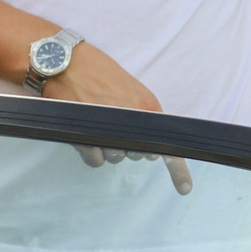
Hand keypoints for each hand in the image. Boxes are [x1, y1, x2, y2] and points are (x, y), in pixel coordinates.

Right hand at [46, 41, 193, 192]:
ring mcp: (107, 130)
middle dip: (128, 145)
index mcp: (148, 106)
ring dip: (106, 147)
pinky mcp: (84, 138)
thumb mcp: (130, 89)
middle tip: (112, 122)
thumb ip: (143, 115)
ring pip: (116, 158)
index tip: (185, 189)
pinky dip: (89, 152)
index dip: (178, 169)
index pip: (167, 143)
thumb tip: (150, 148)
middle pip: (138, 154)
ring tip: (95, 121)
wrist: (64, 62)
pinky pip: (95, 161)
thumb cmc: (99, 74)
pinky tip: (84, 133)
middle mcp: (132, 120)